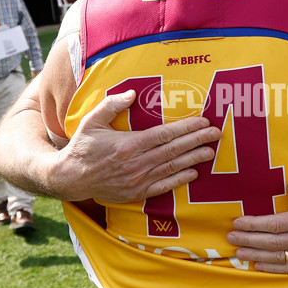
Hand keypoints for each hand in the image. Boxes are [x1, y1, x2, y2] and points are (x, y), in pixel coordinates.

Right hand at [49, 89, 221, 203]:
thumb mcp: (92, 121)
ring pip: (172, 167)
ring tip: (211, 151)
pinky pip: (163, 186)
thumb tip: (132, 94)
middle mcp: (136, 163)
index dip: (186, 128)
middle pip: (173, 150)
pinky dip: (179, 179)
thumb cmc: (82, 146)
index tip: (203, 121)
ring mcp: (137, 180)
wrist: (70, 178)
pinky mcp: (136, 193)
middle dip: (197, 140)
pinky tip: (193, 172)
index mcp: (128, 144)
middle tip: (216, 133)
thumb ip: (111, 105)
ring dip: (194, 159)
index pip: (164, 134)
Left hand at [227, 169, 287, 272]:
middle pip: (276, 243)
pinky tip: (259, 265)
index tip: (238, 223)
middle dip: (250, 242)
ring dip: (258, 257)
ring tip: (239, 253)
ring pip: (283, 257)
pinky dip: (276, 268)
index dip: (255, 225)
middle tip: (231, 239)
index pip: (277, 224)